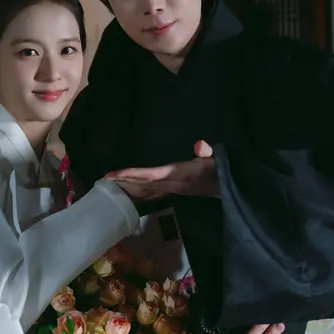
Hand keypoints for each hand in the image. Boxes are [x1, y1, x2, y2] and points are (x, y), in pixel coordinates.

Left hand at [104, 140, 219, 197]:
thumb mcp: (216, 161)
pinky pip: (152, 190)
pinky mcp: (174, 189)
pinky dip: (140, 189)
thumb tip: (200, 144)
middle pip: (143, 183)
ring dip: (129, 186)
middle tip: (106, 178)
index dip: (134, 174)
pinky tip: (130, 188)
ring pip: (146, 188)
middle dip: (125, 181)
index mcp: (179, 175)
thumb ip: (208, 152)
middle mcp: (172, 184)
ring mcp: (172, 188)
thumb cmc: (220, 172)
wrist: (227, 189)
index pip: (152, 175)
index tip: (117, 175)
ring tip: (112, 182)